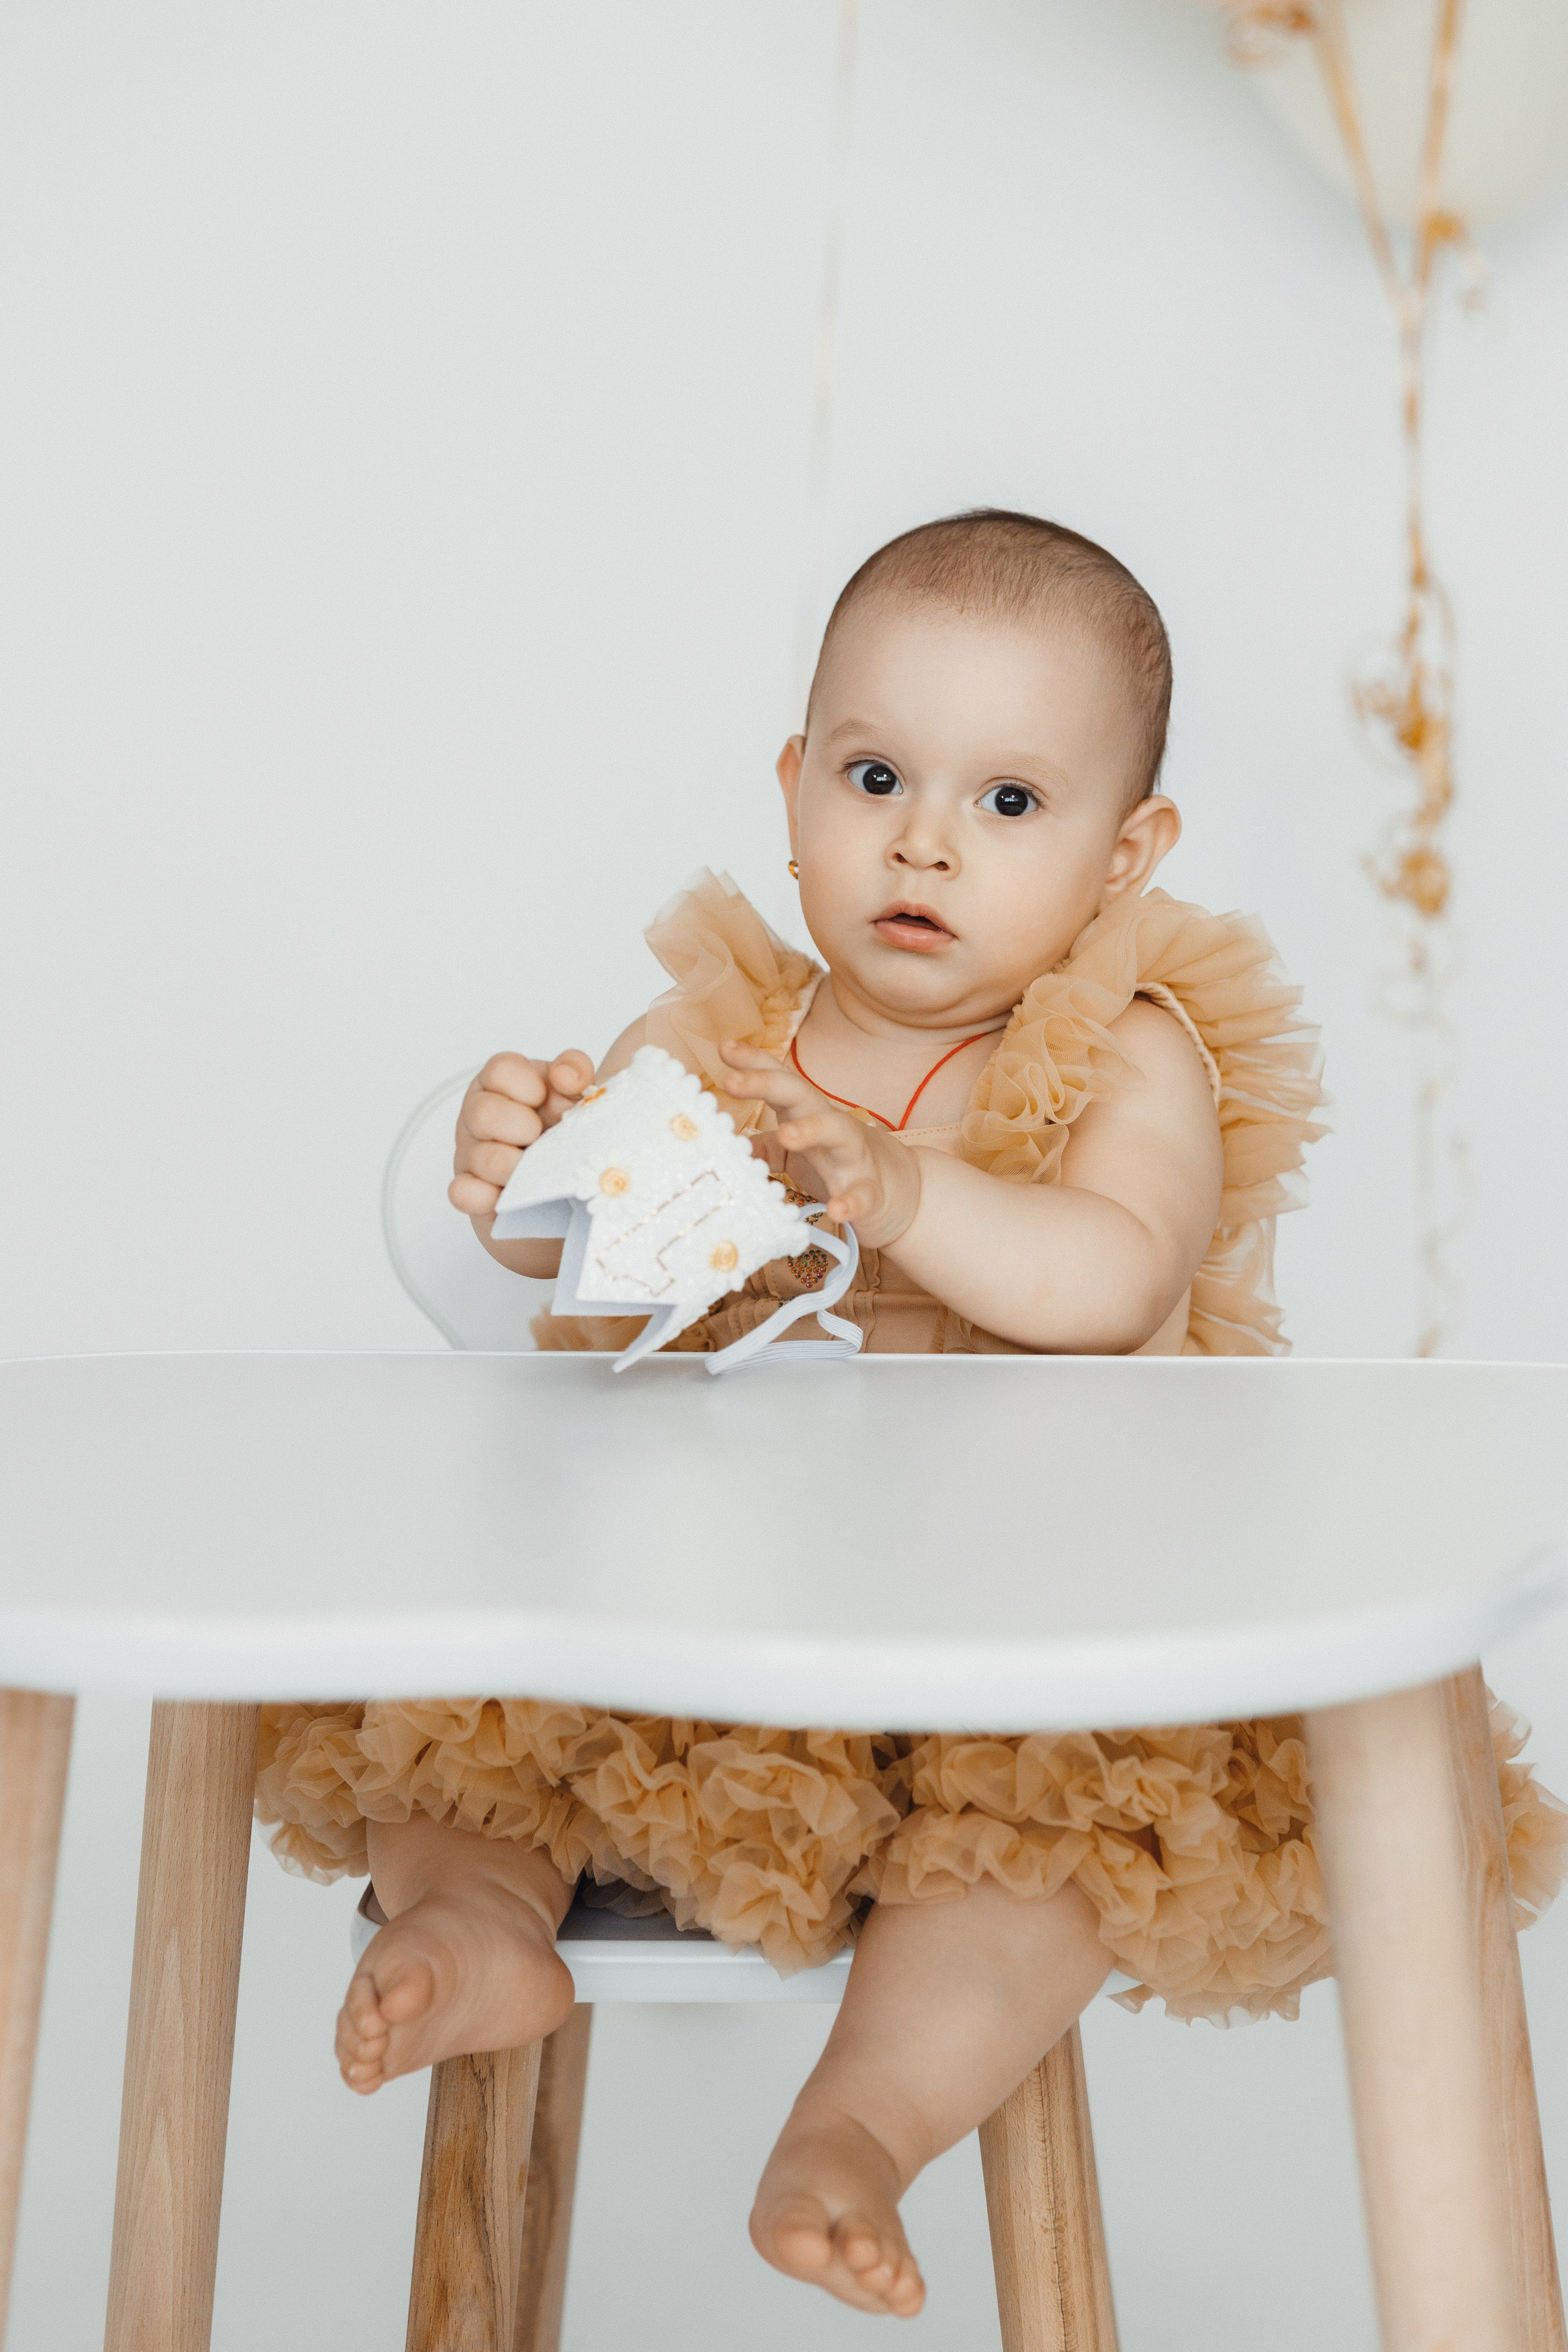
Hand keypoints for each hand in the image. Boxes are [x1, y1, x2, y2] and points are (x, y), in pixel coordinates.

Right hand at [450, 1050, 594, 1217]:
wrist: (562, 1177)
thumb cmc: (560, 1126)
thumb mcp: (573, 1090)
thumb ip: (574, 1071)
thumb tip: (564, 1076)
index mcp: (501, 1085)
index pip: (500, 1070)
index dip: (527, 1084)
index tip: (544, 1100)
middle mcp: (479, 1116)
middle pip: (483, 1113)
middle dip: (521, 1126)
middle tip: (541, 1136)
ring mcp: (471, 1154)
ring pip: (482, 1158)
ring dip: (517, 1166)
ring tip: (539, 1170)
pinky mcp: (471, 1192)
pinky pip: (463, 1193)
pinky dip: (486, 1196)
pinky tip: (507, 1196)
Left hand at [717, 1039, 921, 1248]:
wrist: (896, 1191)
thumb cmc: (837, 1164)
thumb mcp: (797, 1153)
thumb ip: (764, 1148)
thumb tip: (727, 1146)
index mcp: (806, 1114)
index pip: (779, 1081)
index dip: (753, 1063)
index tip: (723, 1047)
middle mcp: (828, 1127)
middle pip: (800, 1094)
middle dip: (765, 1083)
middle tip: (730, 1080)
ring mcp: (853, 1157)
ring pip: (836, 1132)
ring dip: (811, 1130)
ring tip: (786, 1135)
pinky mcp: (871, 1192)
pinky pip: (862, 1195)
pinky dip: (851, 1201)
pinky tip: (836, 1210)